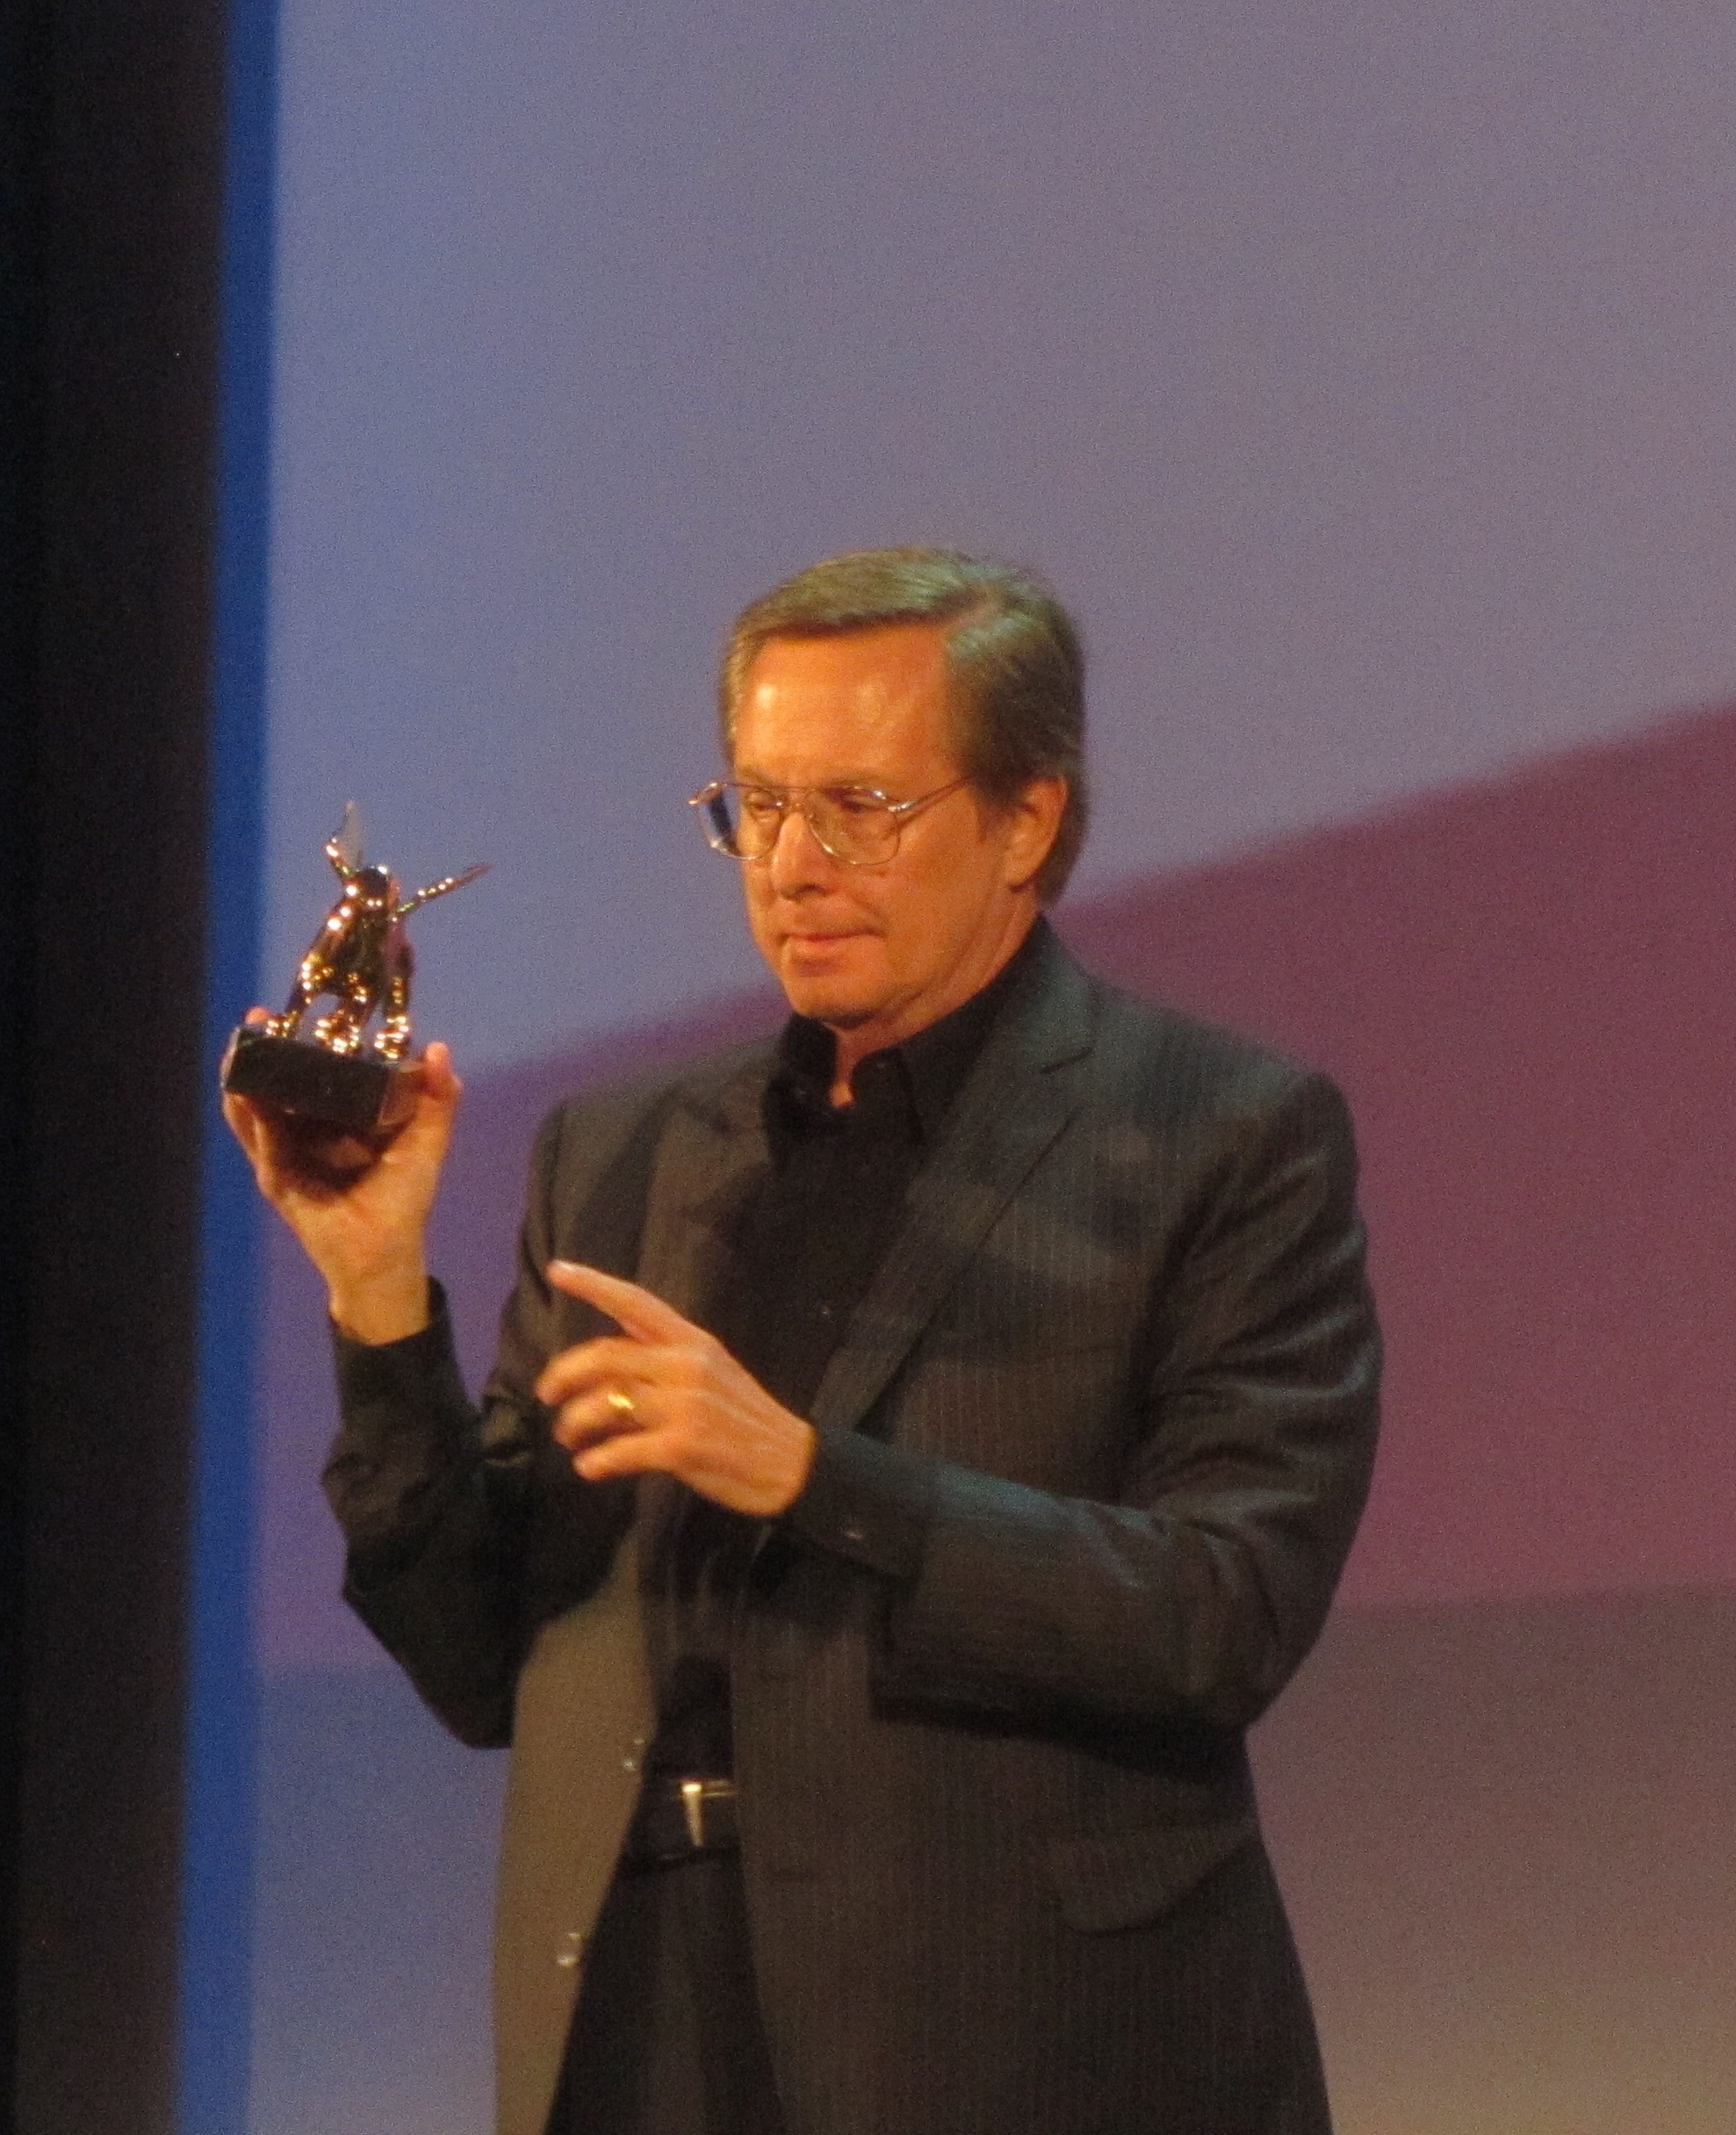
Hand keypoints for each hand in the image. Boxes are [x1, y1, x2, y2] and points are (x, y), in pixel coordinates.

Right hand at [221, 1013, 461, 1341]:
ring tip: (240, 1047)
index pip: (319, 1074)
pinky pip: (259, 1143)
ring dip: (247, 1078)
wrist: (383, 1255)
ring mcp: (287, 1153)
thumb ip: (435, 1101)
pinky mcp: (277, 1177)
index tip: (304, 1011)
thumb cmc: (402, 1200)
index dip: (310, 1043)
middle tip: (260, 1016)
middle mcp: (308, 1131)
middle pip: (280, 1085)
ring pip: (258, 1109)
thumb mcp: (424, 1144)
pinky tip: (246, 1094)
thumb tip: (439, 1050)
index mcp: (340, 1119)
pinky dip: (251, 1119)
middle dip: (268, 1052)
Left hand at [538, 1262, 816, 1516]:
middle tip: (546, 1395)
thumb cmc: (746, 1419)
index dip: (594, 1284)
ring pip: (606, 1403)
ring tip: (568, 1437)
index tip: (558, 1270)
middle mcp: (686, 1366)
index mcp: (693, 1341)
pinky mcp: (683, 1447)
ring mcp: (685, 1406)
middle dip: (563, 1375)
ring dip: (575, 1422)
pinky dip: (597, 1461)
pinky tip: (589, 1468)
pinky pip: (622, 1450)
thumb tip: (606, 1368)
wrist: (792, 1464)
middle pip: (606, 1357)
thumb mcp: (712, 1373)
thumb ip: (663, 1361)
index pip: (637, 1303)